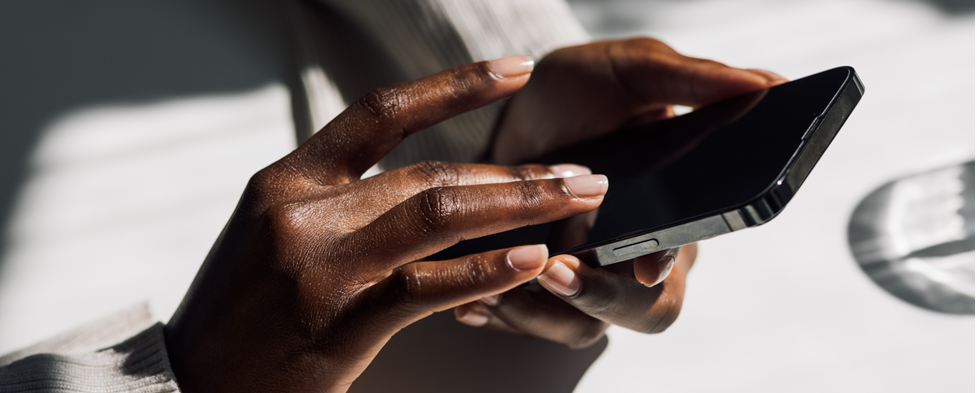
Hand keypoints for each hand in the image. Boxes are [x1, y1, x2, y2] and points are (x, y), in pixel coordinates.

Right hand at [164, 57, 609, 392]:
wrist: (187, 386)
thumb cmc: (239, 313)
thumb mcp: (272, 234)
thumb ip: (337, 202)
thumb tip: (424, 186)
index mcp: (285, 181)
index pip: (381, 114)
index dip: (453, 87)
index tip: (512, 72)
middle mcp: (302, 211)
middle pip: (429, 172)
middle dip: (513, 171)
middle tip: (578, 173)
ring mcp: (321, 265)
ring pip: (438, 215)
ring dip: (516, 204)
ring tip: (575, 201)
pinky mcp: (339, 322)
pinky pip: (426, 286)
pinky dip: (484, 270)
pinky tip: (529, 259)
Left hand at [456, 38, 783, 347]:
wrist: (516, 111)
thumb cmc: (582, 93)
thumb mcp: (633, 69)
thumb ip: (692, 78)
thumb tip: (768, 83)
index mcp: (674, 208)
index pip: (685, 255)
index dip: (667, 267)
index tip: (642, 262)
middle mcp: (637, 251)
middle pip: (645, 309)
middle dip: (600, 299)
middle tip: (556, 271)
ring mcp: (590, 274)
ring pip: (584, 327)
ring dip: (541, 313)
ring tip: (498, 288)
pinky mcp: (543, 291)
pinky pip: (534, 324)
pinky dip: (505, 315)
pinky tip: (476, 302)